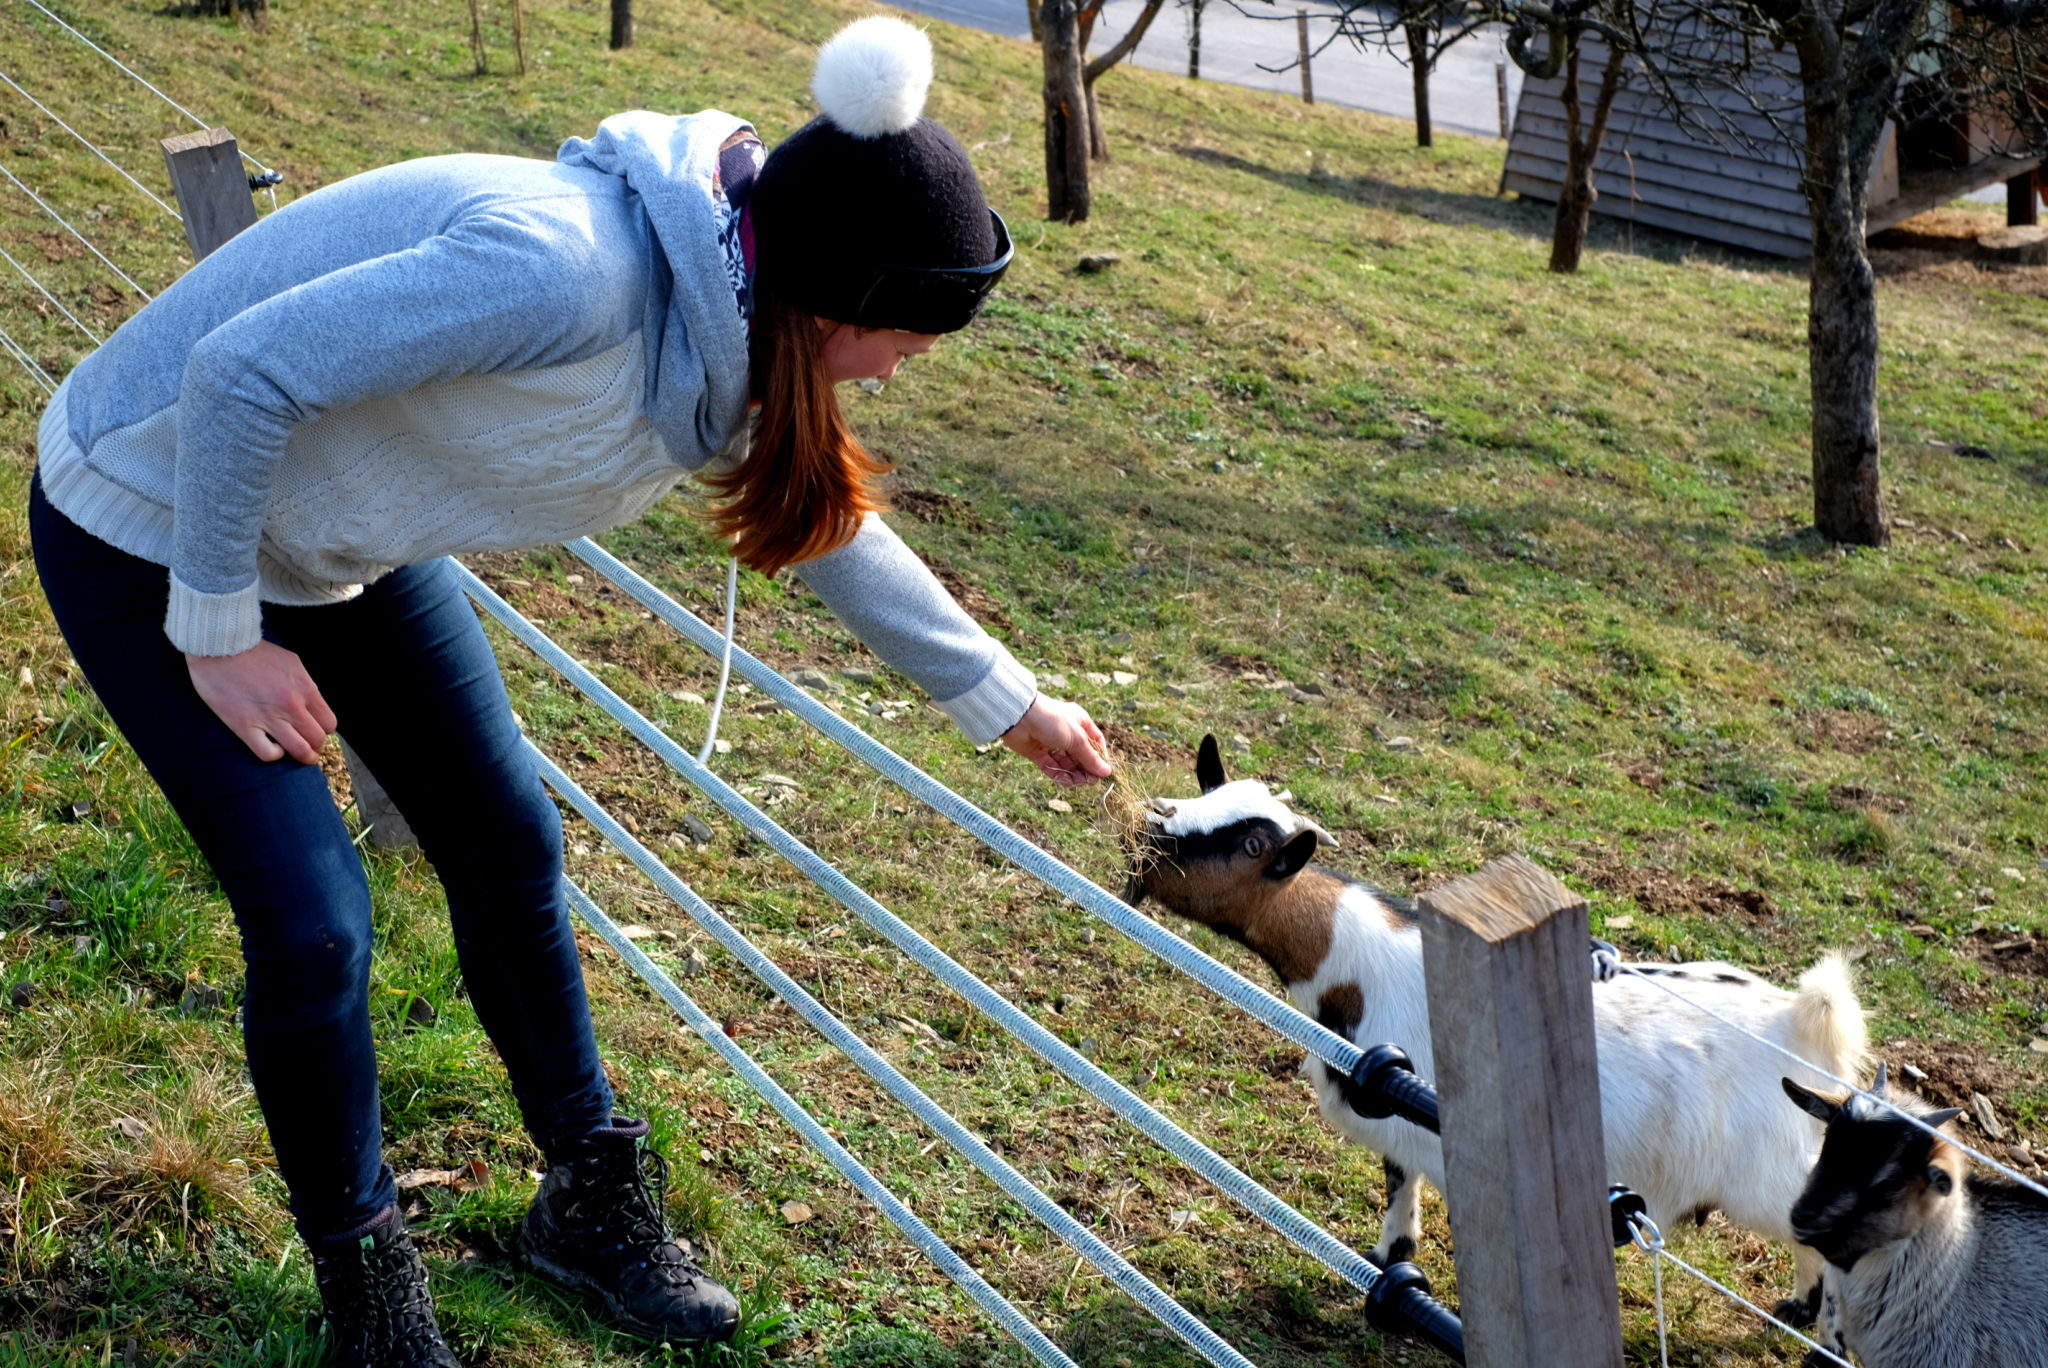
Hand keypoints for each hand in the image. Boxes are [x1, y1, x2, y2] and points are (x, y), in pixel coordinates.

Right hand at [186, 641, 337, 763]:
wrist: (220, 647)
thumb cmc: (255, 653)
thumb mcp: (292, 663)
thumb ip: (305, 685)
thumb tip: (312, 705)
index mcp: (305, 688)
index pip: (329, 723)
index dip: (324, 730)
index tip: (317, 731)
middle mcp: (291, 705)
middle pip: (317, 739)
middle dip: (316, 746)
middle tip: (310, 746)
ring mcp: (268, 717)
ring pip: (299, 750)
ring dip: (303, 756)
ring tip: (299, 755)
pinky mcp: (244, 726)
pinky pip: (268, 754)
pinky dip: (275, 755)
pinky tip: (273, 747)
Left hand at [1001, 695, 1112, 787]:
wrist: (1020, 718)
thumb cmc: (1053, 720)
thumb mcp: (1077, 738)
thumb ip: (1090, 757)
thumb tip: (1107, 772)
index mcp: (1080, 722)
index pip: (1095, 742)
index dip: (1100, 756)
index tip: (1103, 770)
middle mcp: (1067, 733)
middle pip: (1081, 755)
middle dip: (1086, 768)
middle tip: (1090, 781)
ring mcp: (1052, 743)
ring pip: (1067, 763)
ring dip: (1074, 774)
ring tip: (1078, 782)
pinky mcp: (1038, 753)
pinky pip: (1052, 767)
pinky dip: (1059, 774)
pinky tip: (1066, 780)